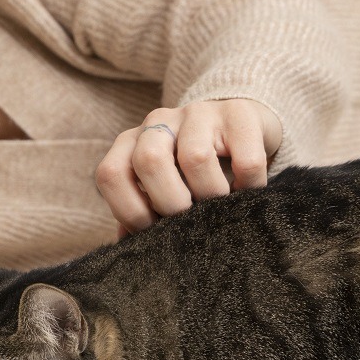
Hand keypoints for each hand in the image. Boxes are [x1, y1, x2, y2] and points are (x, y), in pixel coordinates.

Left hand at [95, 99, 281, 234]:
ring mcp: (198, 113)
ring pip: (195, 158)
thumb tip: (127, 247)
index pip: (111, 175)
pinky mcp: (239, 114)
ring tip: (222, 210)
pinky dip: (248, 186)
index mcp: (131, 142)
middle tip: (190, 223)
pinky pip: (245, 160)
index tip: (155, 232)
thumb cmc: (192, 169)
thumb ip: (143, 211)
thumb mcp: (163, 185)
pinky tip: (248, 193)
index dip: (129, 212)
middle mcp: (159, 121)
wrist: (242, 125)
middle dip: (170, 203)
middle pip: (149, 161)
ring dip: (211, 195)